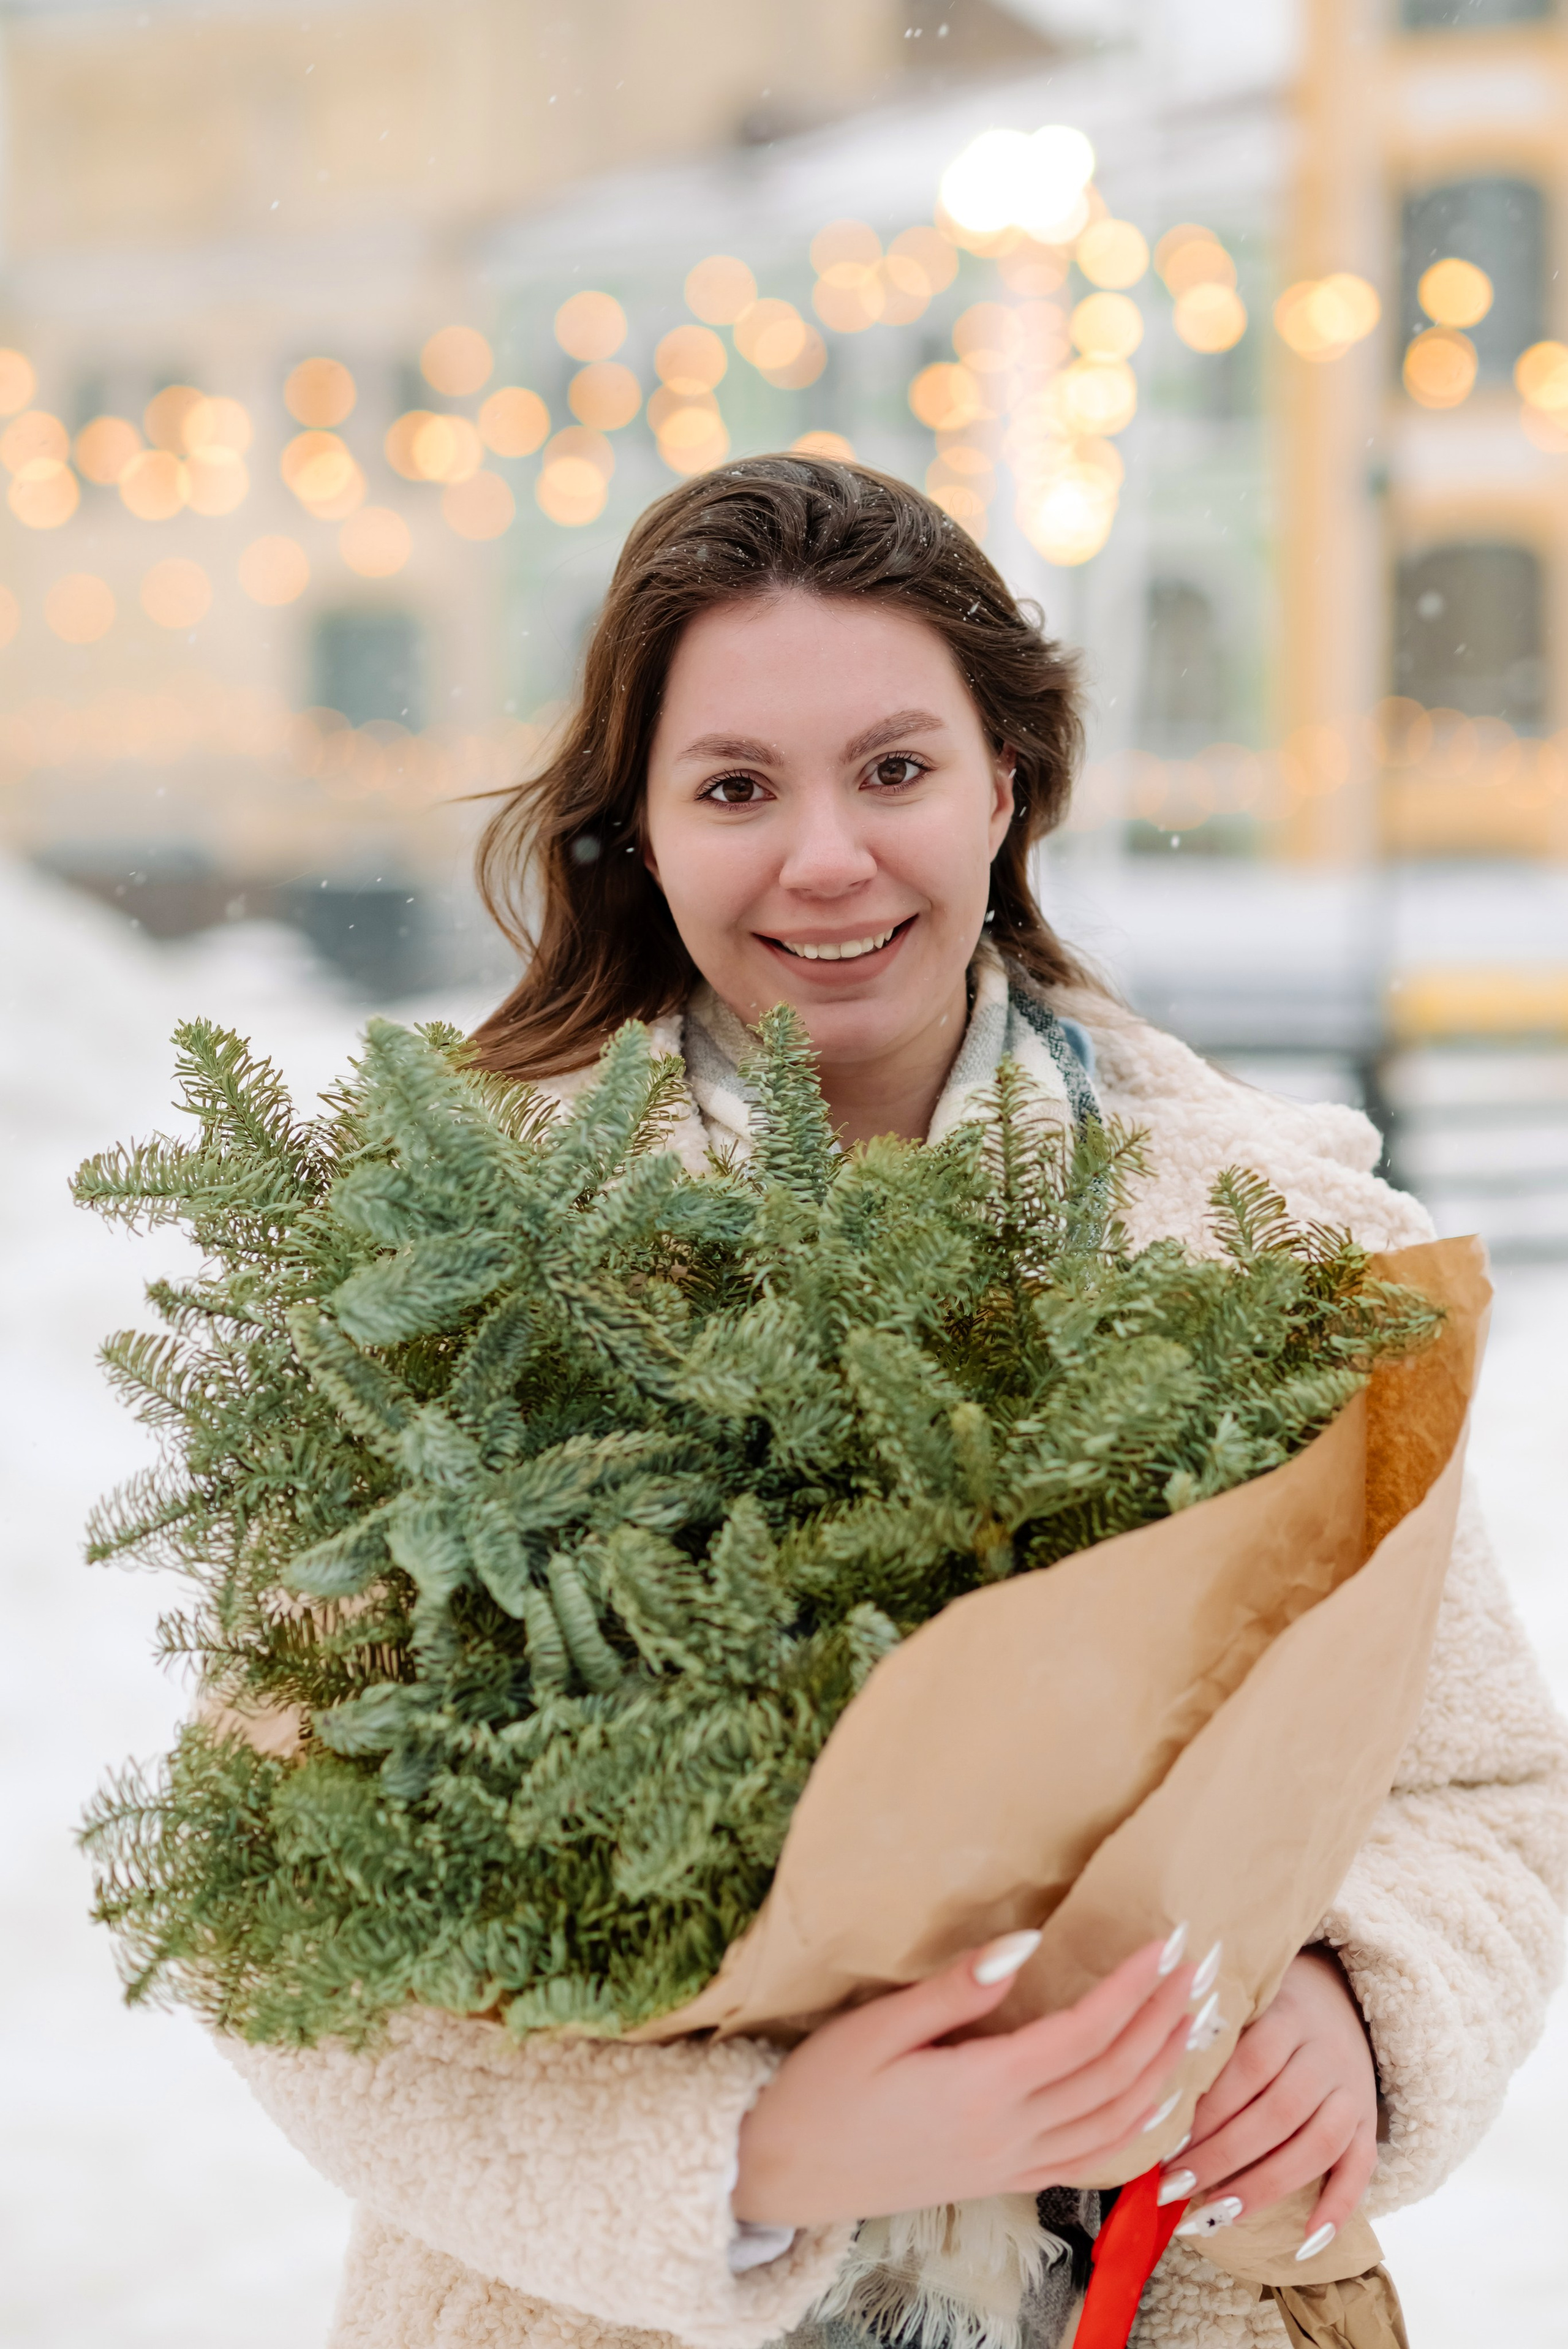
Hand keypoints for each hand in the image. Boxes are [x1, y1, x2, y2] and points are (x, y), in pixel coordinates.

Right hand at [733, 1928, 1197, 2226]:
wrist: (782, 2173)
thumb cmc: (820, 2091)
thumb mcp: (876, 2027)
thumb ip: (957, 1989)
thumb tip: (1026, 1944)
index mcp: (981, 2090)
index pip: (1083, 2034)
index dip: (1132, 1989)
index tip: (1167, 1944)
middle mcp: (1009, 2136)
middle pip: (1115, 2077)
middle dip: (1165, 2021)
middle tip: (1201, 1969)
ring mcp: (1010, 2166)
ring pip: (1116, 2125)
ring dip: (1164, 2071)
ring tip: (1193, 2022)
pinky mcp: (1001, 2181)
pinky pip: (1091, 2159)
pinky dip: (1136, 2129)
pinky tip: (1153, 2101)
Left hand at [1169, 1948, 1378, 2252]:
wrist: (1337, 1998)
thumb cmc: (1268, 2010)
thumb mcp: (1242, 2005)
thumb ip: (1210, 2040)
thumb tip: (1156, 2097)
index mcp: (1287, 2016)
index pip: (1248, 2067)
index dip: (1207, 2110)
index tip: (1165, 2146)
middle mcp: (1324, 2056)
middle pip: (1277, 2113)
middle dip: (1223, 2157)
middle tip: (1175, 2188)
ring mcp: (1352, 2093)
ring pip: (1316, 2146)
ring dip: (1265, 2186)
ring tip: (1217, 2214)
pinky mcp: (1368, 2124)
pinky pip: (1361, 2170)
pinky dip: (1337, 2208)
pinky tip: (1305, 2241)